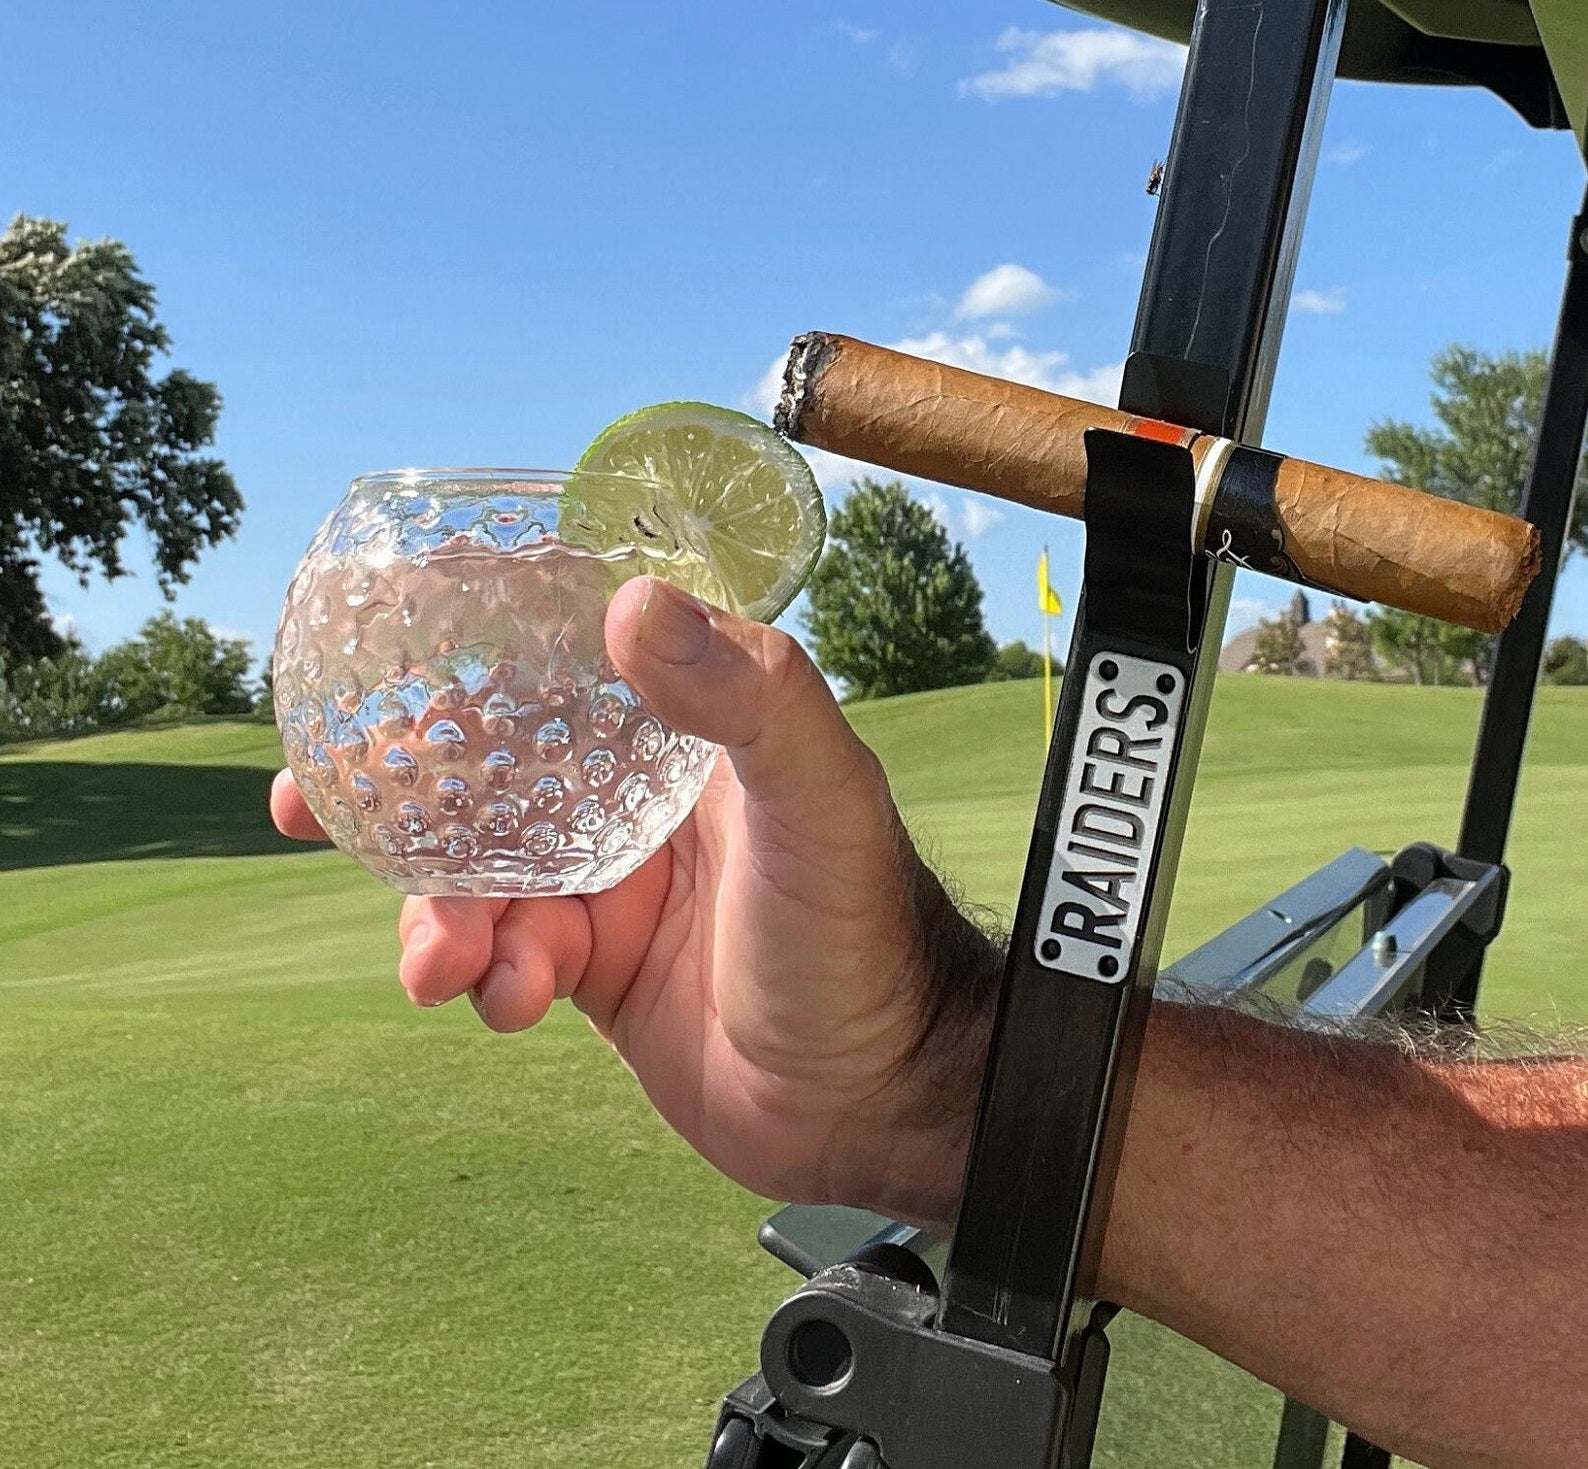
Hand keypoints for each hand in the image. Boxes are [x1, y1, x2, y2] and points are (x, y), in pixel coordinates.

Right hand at [270, 576, 999, 1225]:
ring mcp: (609, 885)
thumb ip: (748, 697)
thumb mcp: (820, 798)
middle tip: (314, 802)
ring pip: (477, 875)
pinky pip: (501, 958)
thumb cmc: (865, 933)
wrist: (877, 1099)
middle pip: (490, 768)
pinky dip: (484, 977)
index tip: (376, 659)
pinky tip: (512, 1001)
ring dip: (437, 912)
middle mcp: (635, 797)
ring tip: (441, 961)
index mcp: (685, 733)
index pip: (561, 664)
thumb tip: (629, 602)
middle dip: (400, 786)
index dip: (467, 655)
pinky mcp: (592, 969)